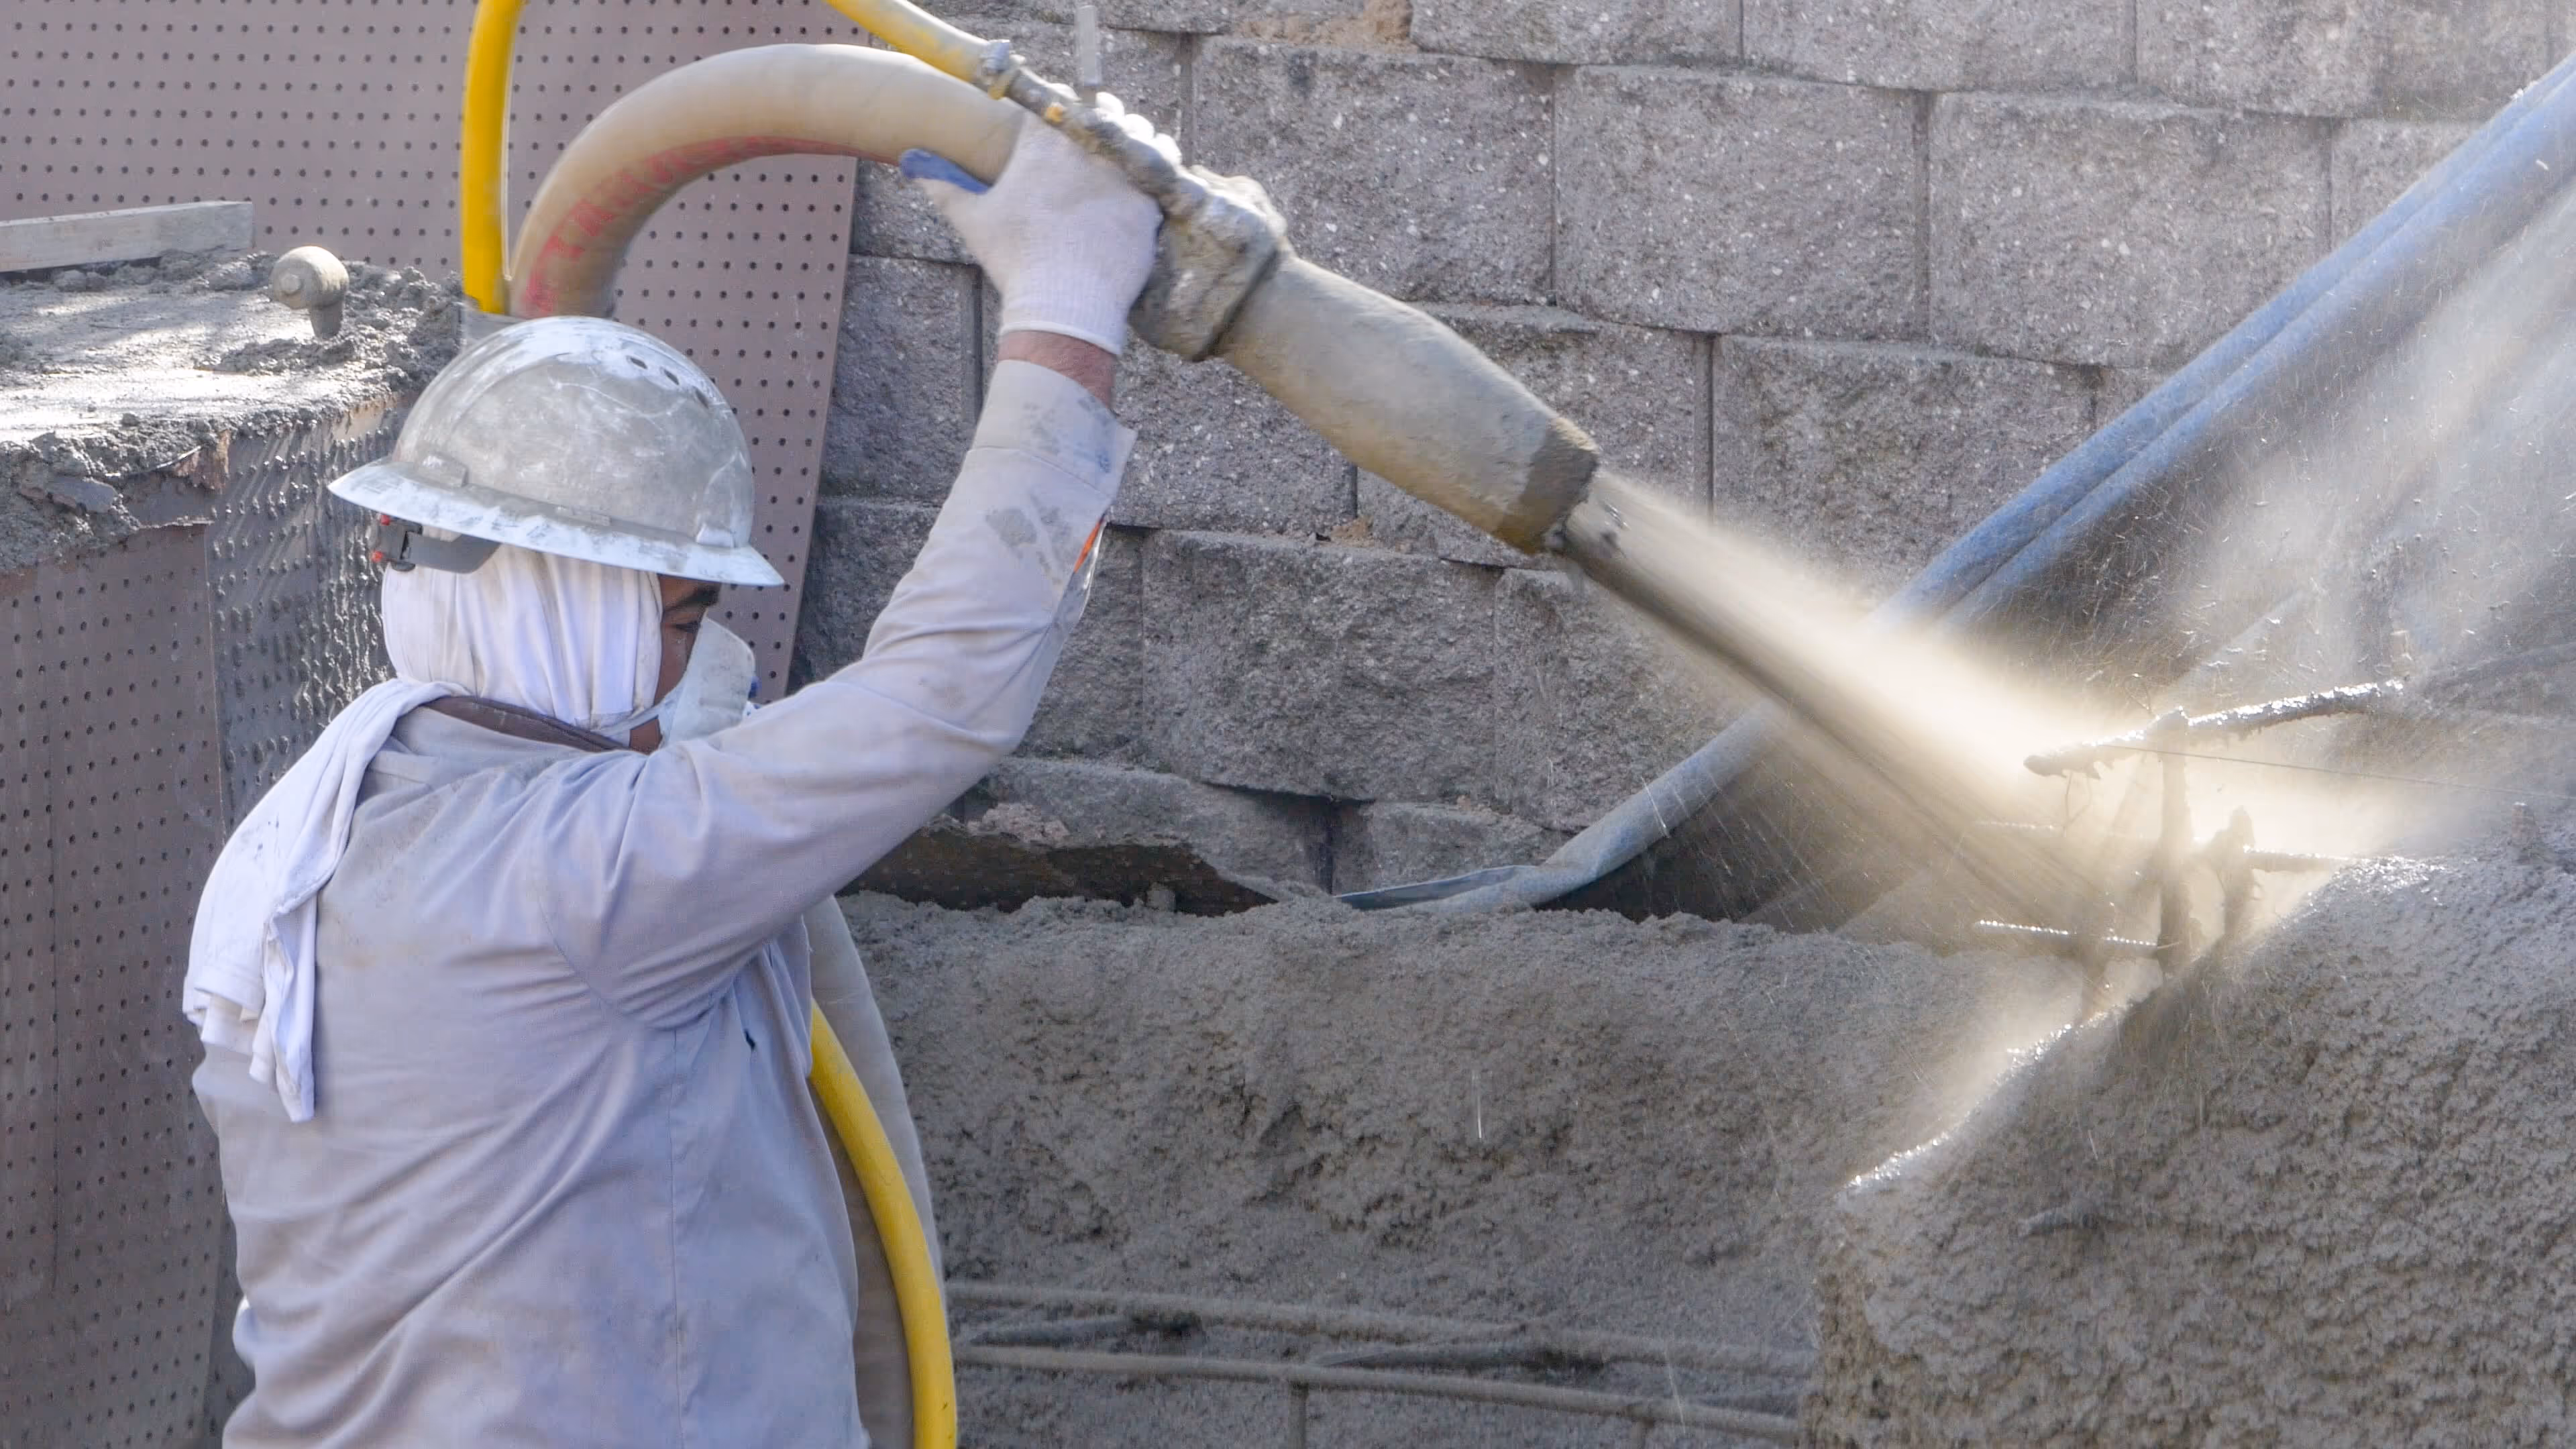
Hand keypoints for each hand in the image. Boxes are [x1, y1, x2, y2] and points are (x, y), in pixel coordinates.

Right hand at [903, 92, 1173, 354]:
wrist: (1064, 303)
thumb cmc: (1016, 260)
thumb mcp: (972, 219)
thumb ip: (943, 184)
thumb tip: (912, 162)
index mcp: (1042, 143)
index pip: (1053, 102)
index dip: (1058, 110)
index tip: (1060, 125)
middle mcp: (1084, 147)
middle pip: (1099, 112)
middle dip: (1100, 121)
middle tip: (1097, 142)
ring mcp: (1120, 170)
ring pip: (1136, 133)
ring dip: (1133, 139)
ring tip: (1126, 156)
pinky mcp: (1148, 198)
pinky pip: (1162, 169)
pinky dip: (1157, 171)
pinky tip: (1149, 180)